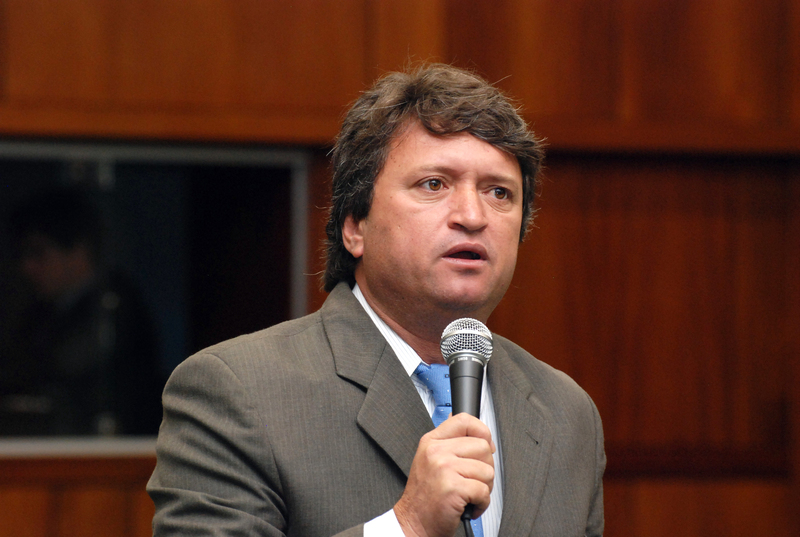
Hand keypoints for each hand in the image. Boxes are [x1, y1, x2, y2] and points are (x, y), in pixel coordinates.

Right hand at [394, 413, 494, 536]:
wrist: (414, 523)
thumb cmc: (425, 496)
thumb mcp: (430, 460)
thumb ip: (450, 444)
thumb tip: (478, 432)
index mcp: (431, 442)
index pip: (464, 420)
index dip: (482, 431)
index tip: (485, 444)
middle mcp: (436, 452)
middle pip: (483, 446)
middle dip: (485, 467)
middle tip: (473, 480)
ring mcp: (444, 468)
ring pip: (487, 470)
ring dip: (484, 487)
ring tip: (469, 494)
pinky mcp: (453, 488)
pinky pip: (484, 491)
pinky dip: (482, 503)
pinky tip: (469, 505)